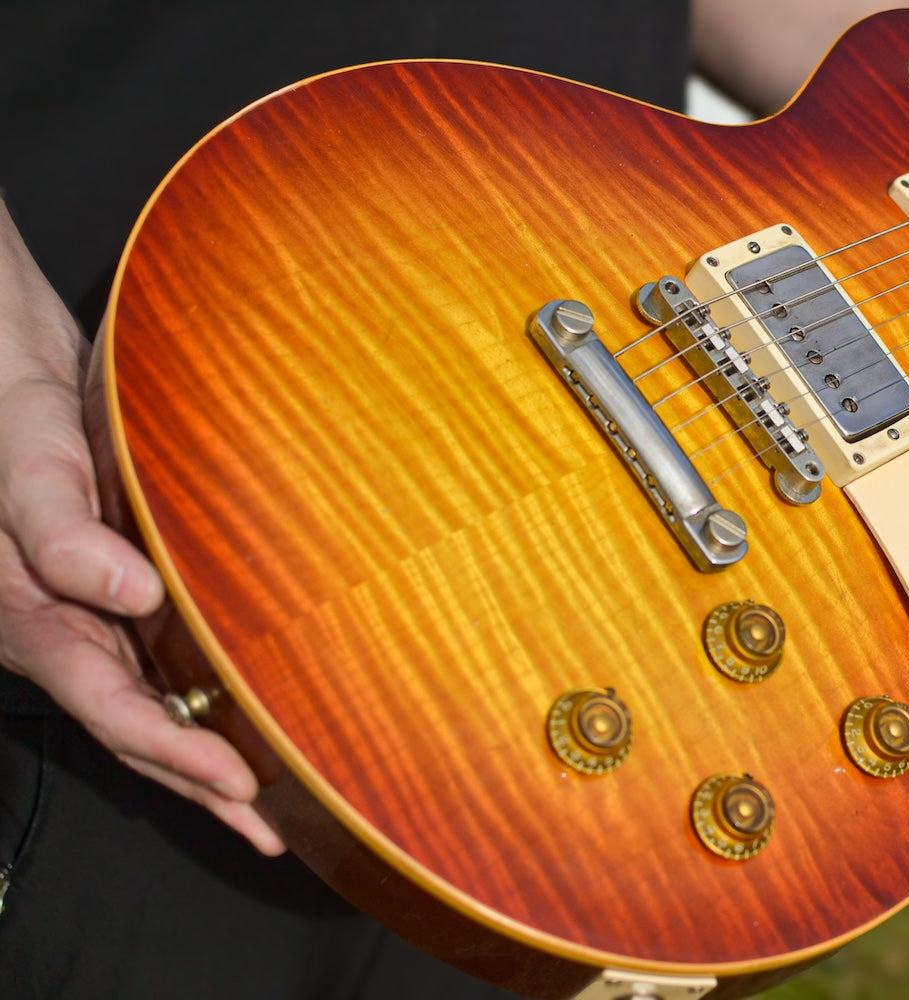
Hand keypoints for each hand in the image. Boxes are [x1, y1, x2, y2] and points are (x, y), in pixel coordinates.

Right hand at [0, 205, 284, 854]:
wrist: (8, 359)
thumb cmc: (9, 409)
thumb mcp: (27, 463)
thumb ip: (59, 530)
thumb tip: (129, 593)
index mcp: (31, 616)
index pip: (111, 708)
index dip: (176, 755)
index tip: (240, 786)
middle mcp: (63, 625)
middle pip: (135, 727)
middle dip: (199, 783)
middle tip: (269, 828)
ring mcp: (90, 609)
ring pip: (151, 700)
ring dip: (205, 749)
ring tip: (268, 796)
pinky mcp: (117, 582)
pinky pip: (161, 654)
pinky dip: (202, 691)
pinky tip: (243, 707)